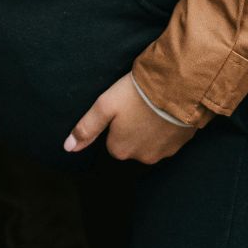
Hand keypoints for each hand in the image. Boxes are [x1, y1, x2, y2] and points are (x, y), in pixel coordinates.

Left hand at [65, 73, 201, 164]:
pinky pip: (167, 139)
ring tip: (153, 107)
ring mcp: (162, 154)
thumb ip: (86, 128)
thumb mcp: (104, 106)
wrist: (178, 89)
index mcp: (119, 150)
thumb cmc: (137, 95)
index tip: (123, 108)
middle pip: (130, 143)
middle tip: (138, 106)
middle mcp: (141, 158)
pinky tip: (167, 112)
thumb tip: (67, 148)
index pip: (111, 141)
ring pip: (149, 142)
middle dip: (133, 128)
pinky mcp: (180, 146)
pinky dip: (166, 128)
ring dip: (150, 129)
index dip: (116, 122)